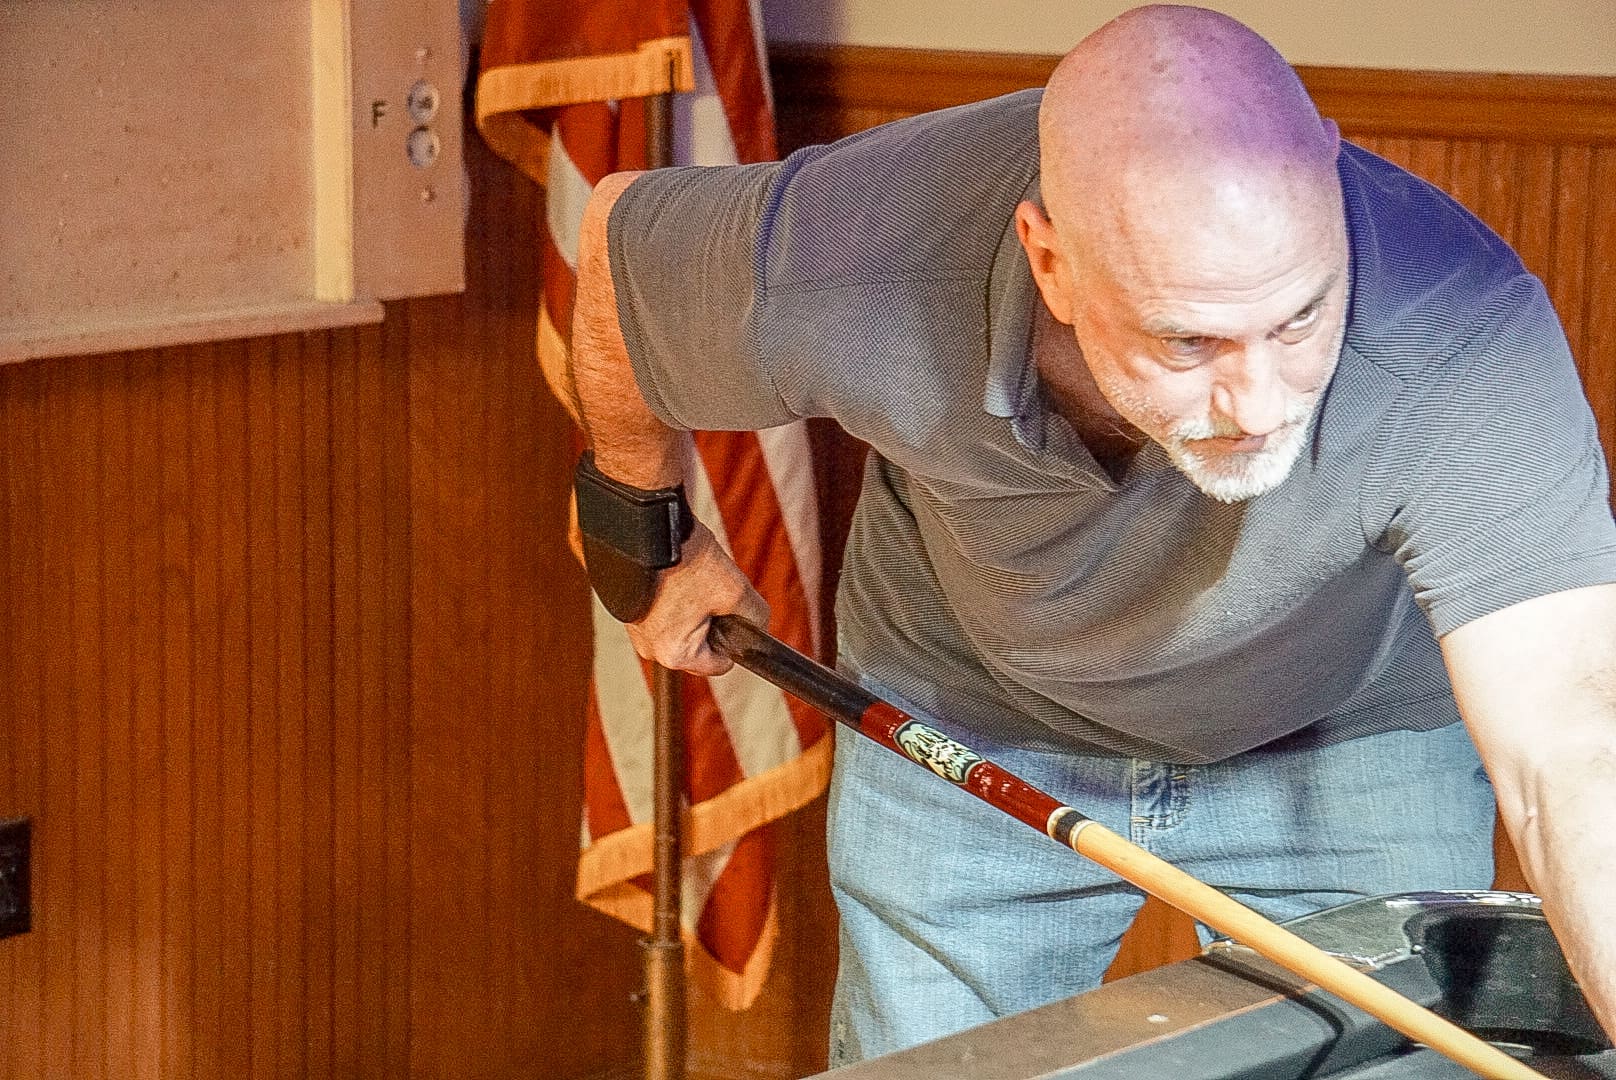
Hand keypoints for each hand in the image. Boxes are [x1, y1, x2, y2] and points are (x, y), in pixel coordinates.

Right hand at [624, 521, 769, 676]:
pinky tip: (677, 578)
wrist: (650, 528)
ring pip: (683, 630)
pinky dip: (674, 600)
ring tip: (692, 581)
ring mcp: (637, 632)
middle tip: (709, 590)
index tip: (729, 611)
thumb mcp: (735, 590)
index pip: (719, 665)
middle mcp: (651, 649)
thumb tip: (760, 628)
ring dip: (693, 610)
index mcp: (675, 654)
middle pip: (700, 648)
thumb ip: (756, 617)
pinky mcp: (632, 612)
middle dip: (711, 623)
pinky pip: (664, 615)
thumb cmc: (686, 561)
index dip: (733, 639)